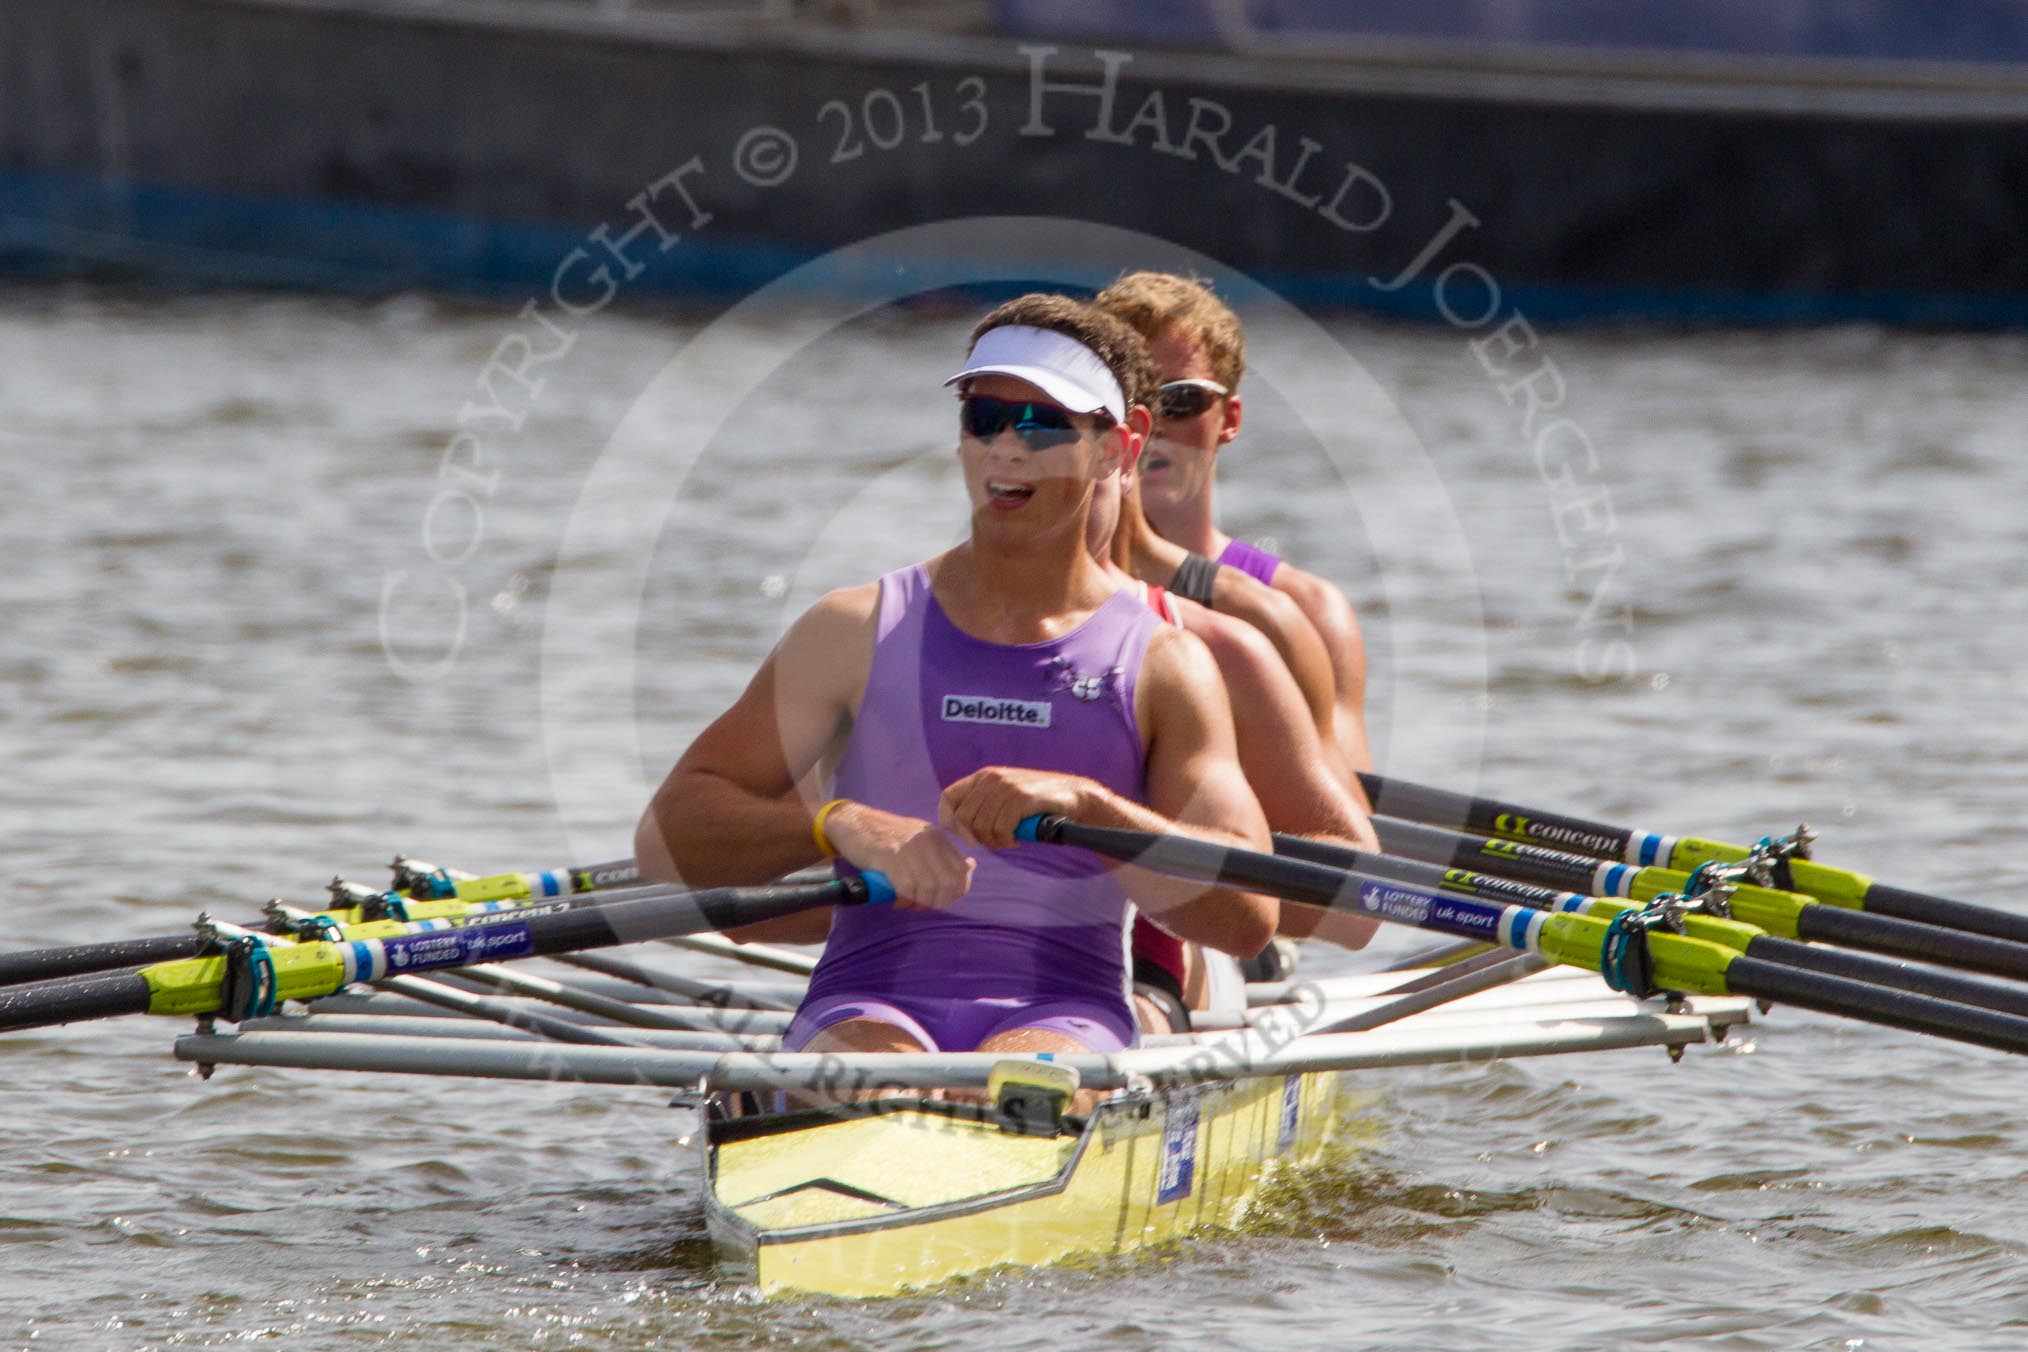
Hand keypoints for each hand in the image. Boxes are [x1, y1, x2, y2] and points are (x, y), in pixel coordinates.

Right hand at [824, 801, 974, 909]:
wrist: (852, 823)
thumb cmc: (883, 837)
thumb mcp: (917, 839)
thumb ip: (940, 854)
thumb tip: (969, 868)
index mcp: (936, 837)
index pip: (961, 871)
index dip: (955, 892)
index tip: (940, 900)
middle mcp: (927, 840)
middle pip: (948, 883)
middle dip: (937, 901)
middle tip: (921, 905)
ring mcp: (909, 847)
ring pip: (929, 887)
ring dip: (919, 903)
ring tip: (906, 903)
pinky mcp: (890, 855)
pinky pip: (907, 887)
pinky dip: (904, 899)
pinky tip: (896, 900)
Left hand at [939, 767, 1097, 851]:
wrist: (1075, 795)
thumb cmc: (1038, 803)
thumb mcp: (1006, 796)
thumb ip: (984, 805)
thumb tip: (958, 828)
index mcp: (984, 776)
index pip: (948, 798)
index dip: (952, 821)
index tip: (968, 835)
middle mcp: (992, 778)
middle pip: (963, 818)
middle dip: (976, 837)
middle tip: (995, 841)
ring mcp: (1007, 786)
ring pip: (981, 826)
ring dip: (994, 841)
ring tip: (1008, 840)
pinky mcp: (1021, 798)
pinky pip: (1001, 829)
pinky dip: (1007, 841)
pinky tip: (1016, 840)